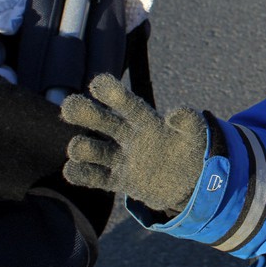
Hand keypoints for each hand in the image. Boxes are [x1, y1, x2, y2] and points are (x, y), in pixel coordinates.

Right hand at [61, 73, 205, 213]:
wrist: (190, 183)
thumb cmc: (191, 152)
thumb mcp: (196, 136)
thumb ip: (189, 122)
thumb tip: (176, 113)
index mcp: (146, 122)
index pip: (127, 104)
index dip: (113, 93)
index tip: (98, 83)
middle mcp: (128, 137)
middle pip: (101, 121)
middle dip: (83, 111)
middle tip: (69, 107)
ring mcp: (121, 158)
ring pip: (90, 148)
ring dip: (81, 147)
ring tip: (80, 147)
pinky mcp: (118, 180)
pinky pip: (93, 177)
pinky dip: (80, 173)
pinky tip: (74, 170)